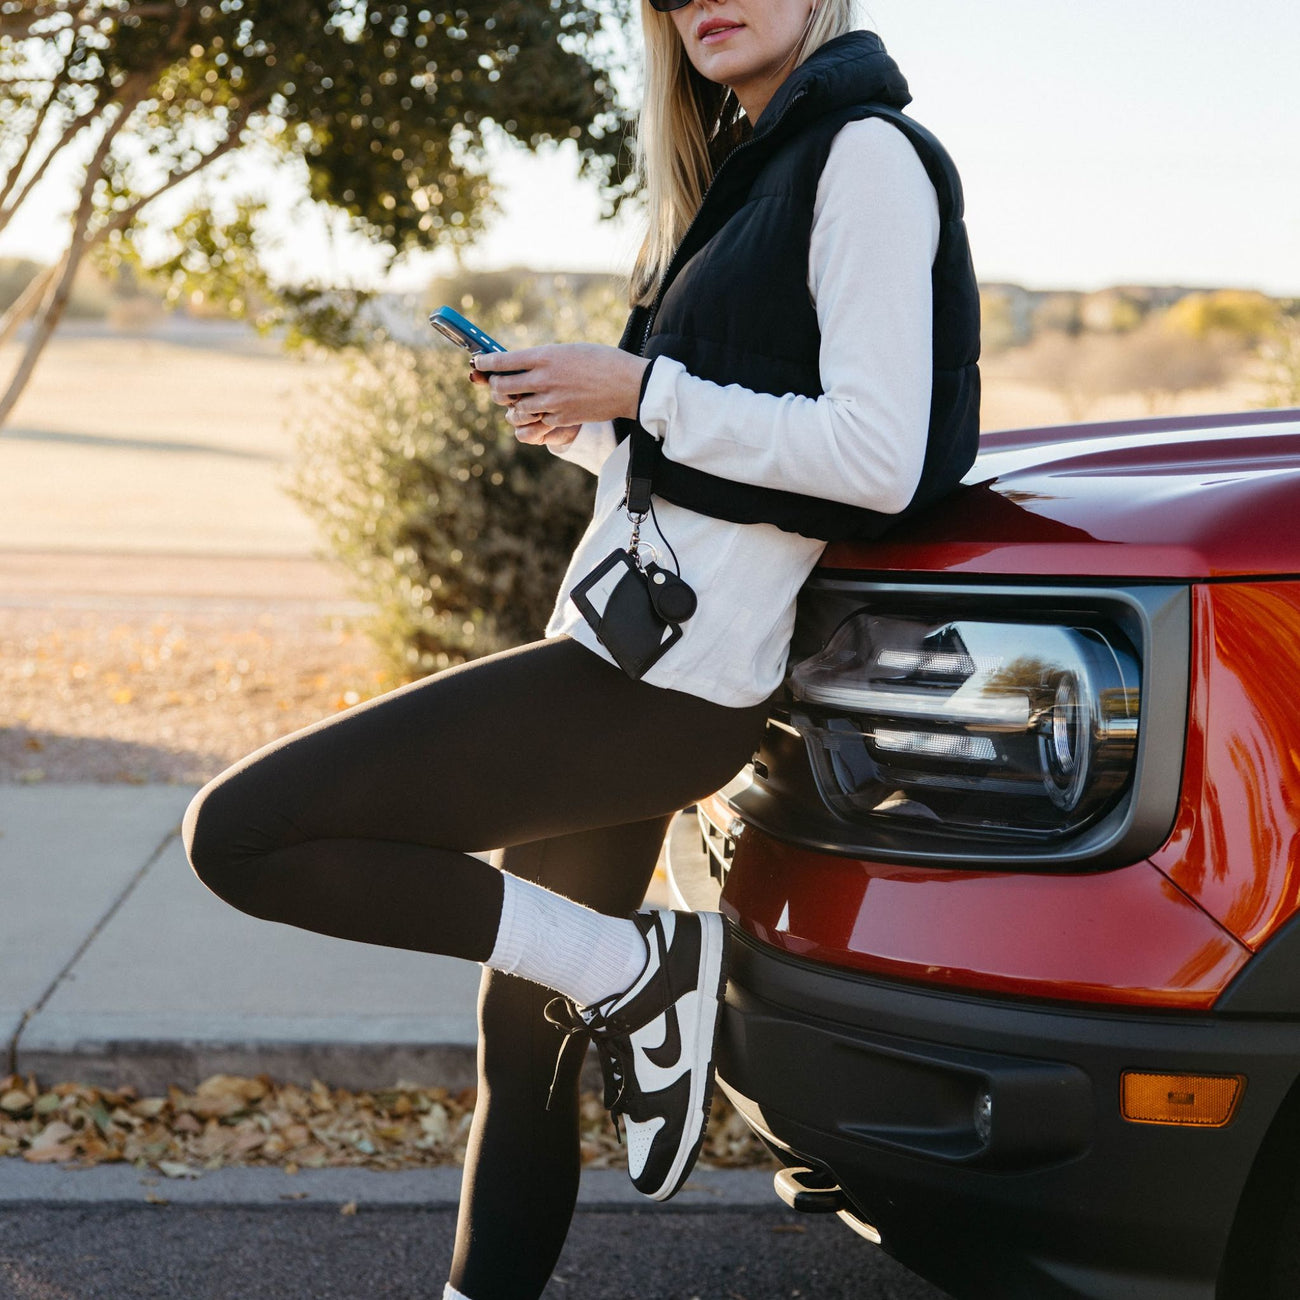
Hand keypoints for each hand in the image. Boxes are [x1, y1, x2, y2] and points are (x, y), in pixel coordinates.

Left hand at [471, 343, 650, 437]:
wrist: (628, 384)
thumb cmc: (602, 361)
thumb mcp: (569, 350)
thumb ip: (544, 358)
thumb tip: (521, 363)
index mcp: (545, 356)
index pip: (503, 361)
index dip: (485, 363)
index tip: (479, 363)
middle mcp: (544, 379)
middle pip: (502, 387)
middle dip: (494, 388)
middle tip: (497, 385)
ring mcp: (552, 401)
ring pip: (516, 409)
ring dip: (513, 406)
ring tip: (518, 401)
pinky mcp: (562, 418)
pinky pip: (538, 421)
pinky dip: (537, 417)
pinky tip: (542, 410)